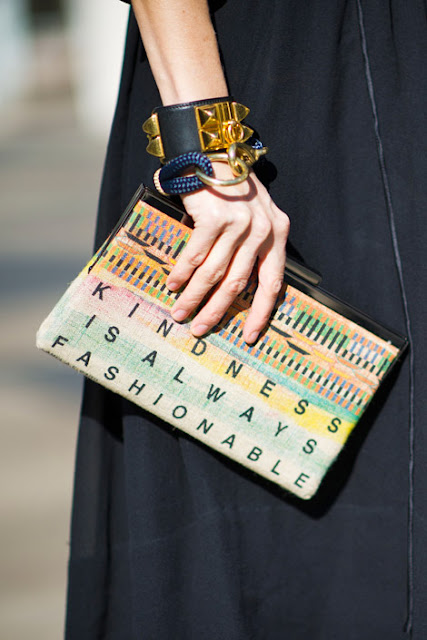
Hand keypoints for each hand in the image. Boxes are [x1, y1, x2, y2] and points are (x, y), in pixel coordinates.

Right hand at [166, 163, 289, 343]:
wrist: (212, 150)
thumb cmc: (231, 186)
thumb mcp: (256, 214)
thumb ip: (254, 245)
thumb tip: (234, 287)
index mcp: (278, 233)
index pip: (273, 283)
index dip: (260, 313)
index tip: (247, 337)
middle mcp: (263, 230)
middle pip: (239, 285)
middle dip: (217, 312)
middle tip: (201, 330)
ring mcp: (239, 224)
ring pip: (215, 275)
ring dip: (195, 298)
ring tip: (181, 313)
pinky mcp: (214, 218)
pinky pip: (195, 256)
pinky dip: (183, 274)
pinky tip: (174, 285)